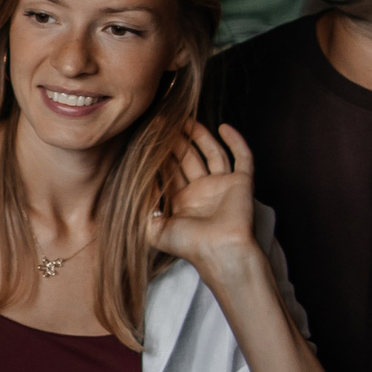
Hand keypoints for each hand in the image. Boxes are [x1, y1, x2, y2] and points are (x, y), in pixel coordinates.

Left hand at [146, 121, 264, 282]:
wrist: (220, 250)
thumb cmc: (188, 244)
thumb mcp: (153, 230)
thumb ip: (140, 210)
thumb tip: (130, 188)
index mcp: (182, 200)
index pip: (171, 170)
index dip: (162, 154)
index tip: (151, 136)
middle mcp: (202, 191)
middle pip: (189, 158)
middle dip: (178, 141)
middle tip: (166, 121)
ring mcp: (222, 185)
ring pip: (212, 154)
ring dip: (201, 137)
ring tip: (188, 120)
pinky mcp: (242, 183)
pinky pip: (242, 158)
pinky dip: (236, 141)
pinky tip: (224, 127)